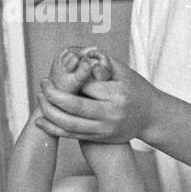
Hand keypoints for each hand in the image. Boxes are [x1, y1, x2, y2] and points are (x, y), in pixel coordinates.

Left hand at [35, 54, 158, 142]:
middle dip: (53, 95)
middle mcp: (111, 113)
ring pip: (69, 124)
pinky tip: (41, 121)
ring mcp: (105, 128)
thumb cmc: (136, 89)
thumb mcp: (124, 71)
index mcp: (117, 93)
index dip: (69, 77)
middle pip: (74, 106)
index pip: (86, 84)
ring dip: (49, 112)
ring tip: (39, 98)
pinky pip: (72, 135)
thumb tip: (79, 53)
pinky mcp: (100, 138)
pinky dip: (53, 130)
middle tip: (42, 84)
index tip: (57, 69)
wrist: (151, 117)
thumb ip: (102, 61)